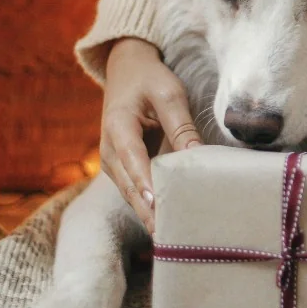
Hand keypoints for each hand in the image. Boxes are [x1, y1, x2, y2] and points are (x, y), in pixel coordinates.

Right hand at [101, 38, 202, 230]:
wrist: (126, 69)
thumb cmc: (149, 79)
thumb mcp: (169, 93)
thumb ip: (182, 126)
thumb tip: (198, 158)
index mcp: (118, 126)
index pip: (133, 160)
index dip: (146, 184)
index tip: (158, 208)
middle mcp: (109, 149)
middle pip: (130, 186)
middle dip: (149, 212)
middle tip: (172, 237)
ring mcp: (113, 162)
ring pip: (132, 194)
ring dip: (149, 214)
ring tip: (173, 238)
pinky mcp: (122, 168)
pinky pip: (135, 191)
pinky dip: (149, 206)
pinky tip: (168, 223)